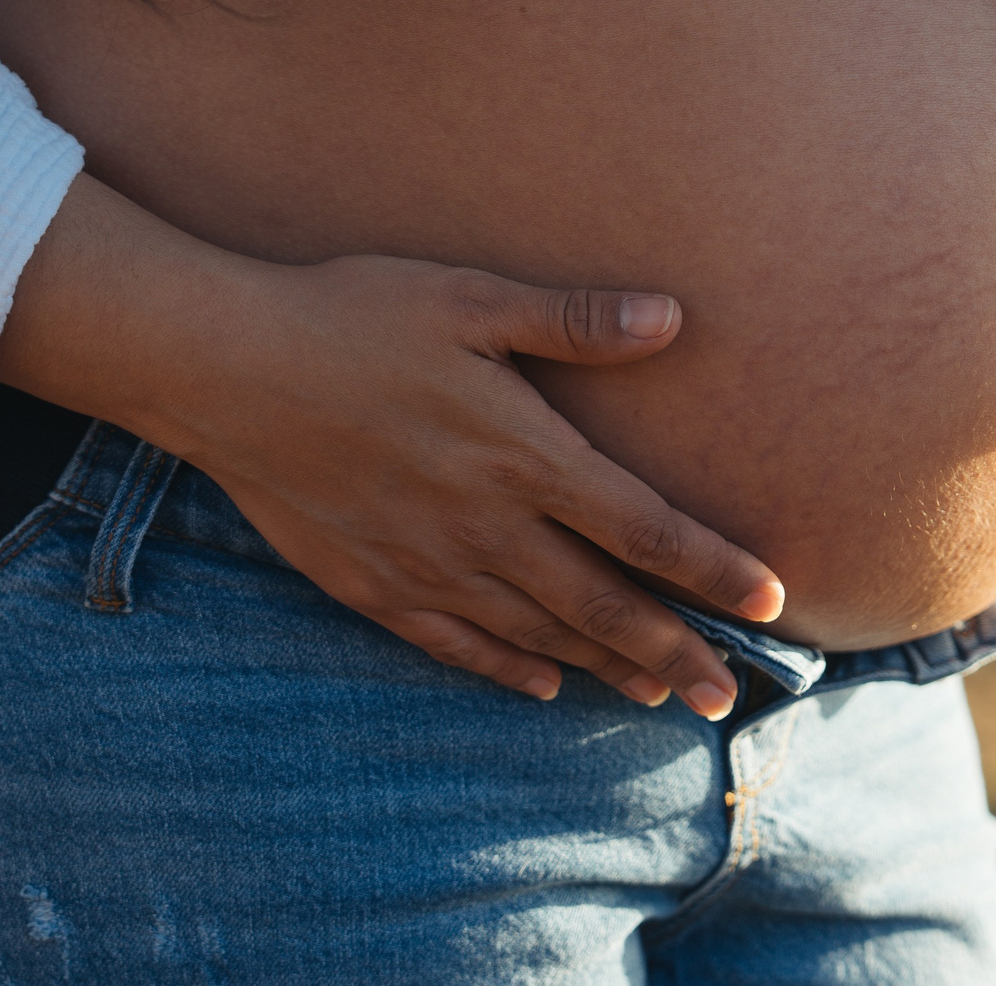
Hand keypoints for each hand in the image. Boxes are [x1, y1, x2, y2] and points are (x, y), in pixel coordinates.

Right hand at [0, 176, 782, 717]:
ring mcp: (425, 563)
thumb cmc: (352, 315)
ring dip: (603, 667)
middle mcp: (484, 524)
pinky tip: (541, 686)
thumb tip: (673, 318)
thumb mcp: (470, 298)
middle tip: (729, 696)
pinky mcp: (371, 583)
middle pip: (603, 605)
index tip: (774, 601)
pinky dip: (506, 669)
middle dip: (675, 652)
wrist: (221, 366)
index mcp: (522, 454)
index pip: (644, 528)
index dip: (713, 569)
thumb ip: (575, 320)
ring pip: (536, 633)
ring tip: (657, 698)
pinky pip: (454, 644)